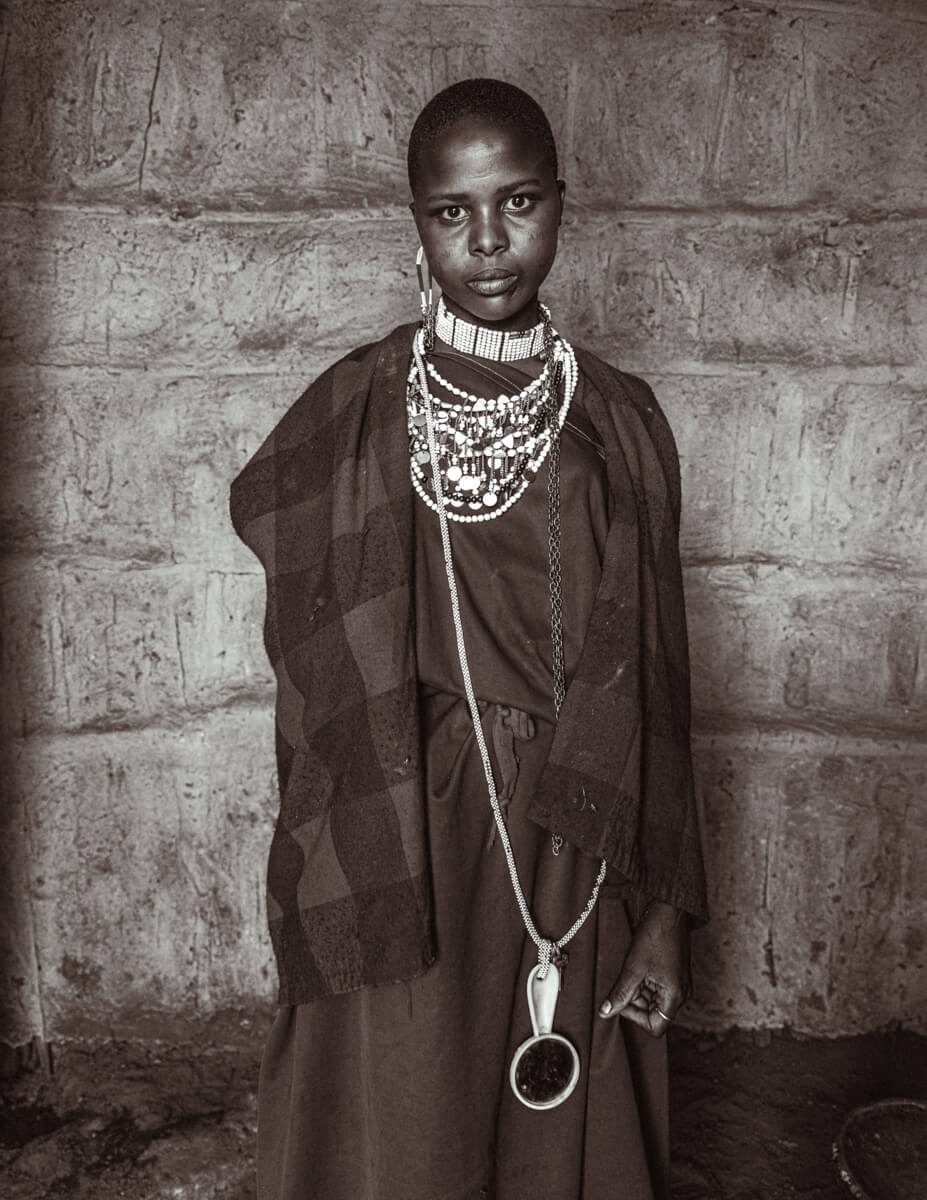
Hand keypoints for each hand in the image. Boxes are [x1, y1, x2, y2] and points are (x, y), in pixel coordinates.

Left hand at [597, 900, 690, 1036]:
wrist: (669, 910)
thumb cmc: (656, 935)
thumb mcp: (633, 967)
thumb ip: (620, 993)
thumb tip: (606, 1012)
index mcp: (675, 996)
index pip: (655, 1027)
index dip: (635, 1018)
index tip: (622, 1000)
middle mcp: (680, 994)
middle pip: (653, 1014)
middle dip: (635, 1002)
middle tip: (624, 981)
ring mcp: (678, 984)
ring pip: (652, 1001)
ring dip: (638, 991)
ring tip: (631, 970)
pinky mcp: (674, 975)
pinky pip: (656, 988)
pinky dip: (643, 982)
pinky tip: (637, 966)